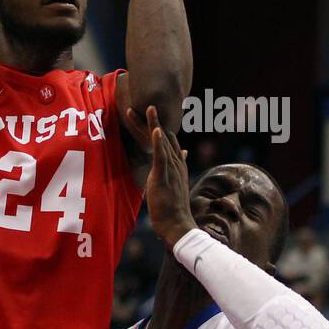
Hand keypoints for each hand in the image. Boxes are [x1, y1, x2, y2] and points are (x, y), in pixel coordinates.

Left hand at [131, 105, 195, 245]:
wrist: (178, 225)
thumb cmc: (174, 208)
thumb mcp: (176, 182)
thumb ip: (178, 165)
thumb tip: (183, 152)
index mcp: (177, 164)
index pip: (168, 141)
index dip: (158, 127)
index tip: (150, 113)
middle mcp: (176, 163)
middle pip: (163, 137)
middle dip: (153, 121)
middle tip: (145, 103)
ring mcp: (171, 169)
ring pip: (161, 142)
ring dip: (154, 125)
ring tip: (148, 107)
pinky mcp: (164, 176)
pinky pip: (161, 156)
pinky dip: (159, 143)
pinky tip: (157, 130)